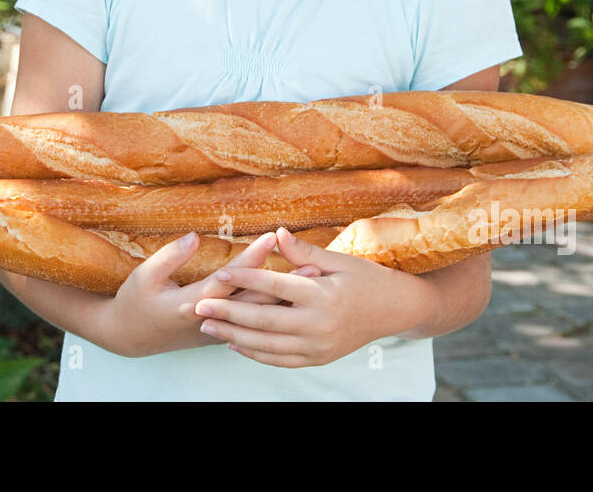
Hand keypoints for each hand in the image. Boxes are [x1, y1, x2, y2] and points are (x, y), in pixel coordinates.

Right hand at [100, 231, 319, 357]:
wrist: (131, 337)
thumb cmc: (136, 302)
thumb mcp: (143, 276)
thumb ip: (169, 256)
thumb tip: (194, 236)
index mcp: (192, 304)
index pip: (230, 279)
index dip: (252, 258)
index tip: (272, 237)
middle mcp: (211, 319)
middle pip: (254, 300)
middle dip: (284, 282)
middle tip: (313, 265)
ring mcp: (218, 328)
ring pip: (258, 312)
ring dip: (286, 296)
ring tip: (314, 279)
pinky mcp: (221, 332)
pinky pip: (253, 320)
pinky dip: (273, 307)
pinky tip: (295, 297)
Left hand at [192, 226, 429, 367]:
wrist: (394, 310)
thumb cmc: (365, 278)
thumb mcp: (338, 260)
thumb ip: (304, 252)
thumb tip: (276, 234)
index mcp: (323, 295)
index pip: (275, 286)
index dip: (244, 279)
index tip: (218, 274)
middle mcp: (319, 324)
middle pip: (264, 320)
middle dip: (228, 312)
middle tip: (198, 306)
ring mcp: (318, 346)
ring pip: (268, 344)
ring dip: (234, 335)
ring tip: (207, 326)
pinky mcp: (318, 358)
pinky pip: (281, 359)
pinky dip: (256, 353)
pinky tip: (235, 343)